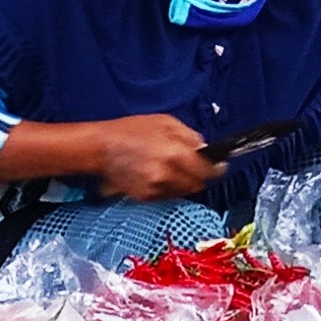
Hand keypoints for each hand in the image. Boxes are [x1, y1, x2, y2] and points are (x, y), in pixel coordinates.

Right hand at [94, 114, 222, 201]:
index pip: (206, 170)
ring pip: (184, 191)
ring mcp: (155, 189)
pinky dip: (169, 186)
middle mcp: (166, 175)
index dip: (216, 168)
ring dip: (185, 181)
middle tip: (195, 164)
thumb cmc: (131, 131)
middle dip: (200, 175)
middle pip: (198, 185)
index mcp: (173, 154)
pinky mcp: (146, 197)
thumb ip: (189, 137)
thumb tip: (204, 149)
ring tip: (173, 167)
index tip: (220, 165)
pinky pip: (168, 195)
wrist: (100, 149)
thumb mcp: (165, 122)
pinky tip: (159, 173)